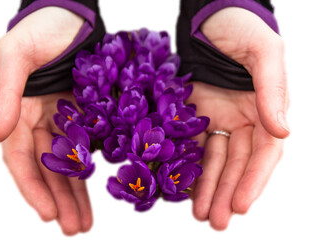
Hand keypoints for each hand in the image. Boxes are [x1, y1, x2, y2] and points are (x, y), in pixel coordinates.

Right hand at [0, 7, 91, 234]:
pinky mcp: (89, 114)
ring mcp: (66, 119)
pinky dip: (95, 169)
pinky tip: (101, 189)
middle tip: (75, 228)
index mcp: (19, 113)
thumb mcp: (15, 54)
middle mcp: (41, 121)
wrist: (73, 17)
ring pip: (71, 164)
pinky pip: (91, 146)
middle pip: (48, 169)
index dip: (33, 188)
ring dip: (77, 193)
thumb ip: (5, 94)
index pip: (21, 160)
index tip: (49, 215)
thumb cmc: (41, 30)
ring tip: (87, 222)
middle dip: (60, 200)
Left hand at [189, 7, 288, 229]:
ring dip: (207, 186)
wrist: (208, 16)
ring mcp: (217, 117)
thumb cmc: (240, 27)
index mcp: (265, 108)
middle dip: (227, 192)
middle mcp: (243, 118)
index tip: (240, 204)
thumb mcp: (264, 52)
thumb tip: (283, 130)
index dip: (253, 180)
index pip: (264, 153)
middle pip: (237, 163)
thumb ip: (273, 90)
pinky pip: (191, 144)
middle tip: (215, 220)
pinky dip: (187, 164)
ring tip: (198, 213)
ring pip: (214, 159)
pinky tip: (181, 185)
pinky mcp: (193, 114)